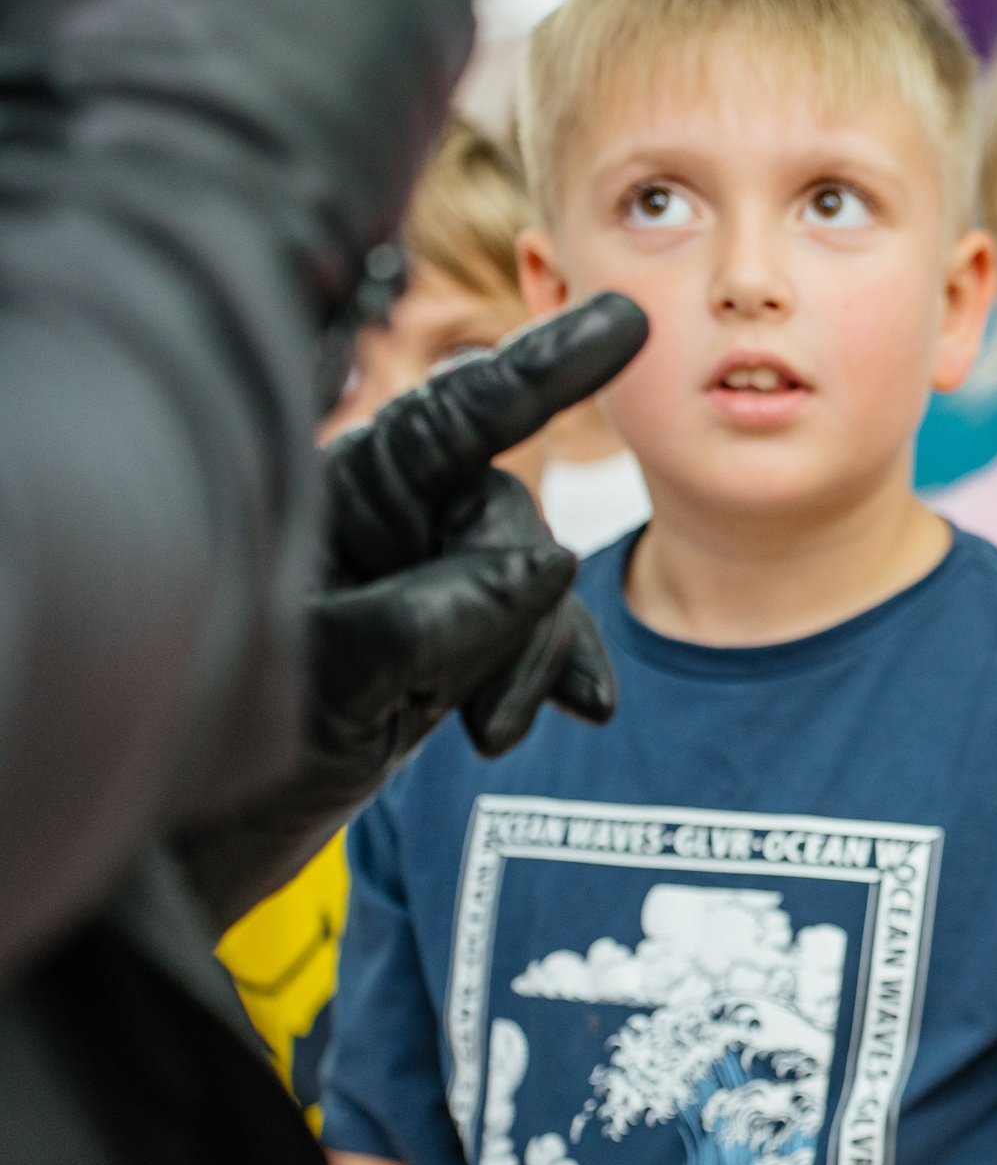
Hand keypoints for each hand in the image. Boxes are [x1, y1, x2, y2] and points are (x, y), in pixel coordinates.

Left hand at [177, 296, 647, 922]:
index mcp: (330, 495)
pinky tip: (583, 710)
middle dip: (520, 608)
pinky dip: (558, 668)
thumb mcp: (331, 679)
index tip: (625, 325)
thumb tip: (557, 567)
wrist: (203, 839)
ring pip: (530, 577)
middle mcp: (377, 519)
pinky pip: (535, 627)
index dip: (543, 367)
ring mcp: (414, 574)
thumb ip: (442, 617)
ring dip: (534, 656)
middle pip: (504, 514)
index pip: (452, 415)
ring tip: (492, 733)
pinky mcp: (443, 633)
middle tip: (484, 711)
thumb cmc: (225, 750)